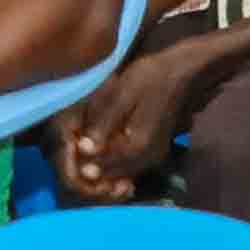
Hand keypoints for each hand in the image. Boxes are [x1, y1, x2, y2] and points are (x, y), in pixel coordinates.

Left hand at [54, 45, 207, 200]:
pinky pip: (131, 168)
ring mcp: (154, 157)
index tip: (69, 153)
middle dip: (91, 170)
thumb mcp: (122, 95)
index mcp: (138, 145)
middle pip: (112, 176)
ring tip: (84, 155)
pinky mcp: (155, 152)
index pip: (104, 167)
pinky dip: (115, 166)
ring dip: (102, 170)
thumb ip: (104, 124)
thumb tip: (85, 149)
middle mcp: (148, 158)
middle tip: (72, 156)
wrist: (180, 73)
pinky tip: (103, 154)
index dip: (83, 164)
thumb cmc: (149, 78)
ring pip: (122, 175)